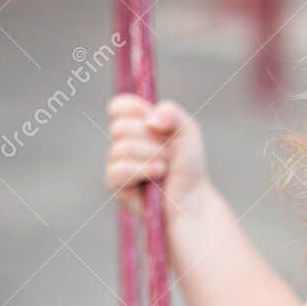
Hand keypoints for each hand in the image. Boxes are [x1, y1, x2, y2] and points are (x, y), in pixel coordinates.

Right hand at [105, 93, 209, 218]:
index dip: (133, 109)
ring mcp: (117, 163)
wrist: (191, 198)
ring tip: (165, 168)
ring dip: (152, 156)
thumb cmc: (188, 166)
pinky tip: (158, 174)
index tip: (153, 122)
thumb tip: (149, 120)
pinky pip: (119, 169)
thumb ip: (171, 112)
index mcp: (136, 125)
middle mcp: (122, 142)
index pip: (119, 106)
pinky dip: (143, 170)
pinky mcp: (115, 184)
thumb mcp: (187, 131)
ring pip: (123, 148)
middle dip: (151, 140)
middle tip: (168, 153)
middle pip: (121, 127)